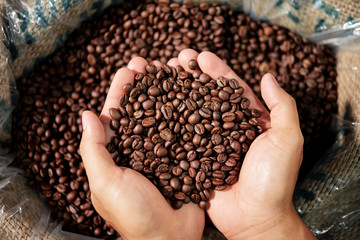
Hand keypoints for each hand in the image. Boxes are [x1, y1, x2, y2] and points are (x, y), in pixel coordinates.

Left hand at [80, 57, 203, 239]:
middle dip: (145, 85)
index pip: (116, 115)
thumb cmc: (133, 214)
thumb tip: (87, 114)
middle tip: (152, 63)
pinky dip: (188, 113)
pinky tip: (194, 96)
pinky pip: (185, 131)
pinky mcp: (183, 158)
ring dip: (167, 93)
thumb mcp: (105, 182)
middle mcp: (139, 150)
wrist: (169, 237)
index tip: (130, 69)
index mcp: (116, 154)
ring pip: (164, 116)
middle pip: (141, 110)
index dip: (121, 91)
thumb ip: (93, 149)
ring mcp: (163, 153)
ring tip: (174, 71)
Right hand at [171, 49, 315, 239]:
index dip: (216, 71)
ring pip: (191, 114)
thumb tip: (268, 76)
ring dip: (177, 95)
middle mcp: (227, 130)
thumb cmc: (275, 180)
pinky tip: (155, 109)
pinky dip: (169, 124)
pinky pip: (181, 139)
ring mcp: (209, 144)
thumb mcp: (287, 139)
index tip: (201, 56)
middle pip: (207, 97)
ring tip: (162, 77)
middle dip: (192, 77)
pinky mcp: (195, 160)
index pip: (231, 89)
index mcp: (249, 122)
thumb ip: (282, 107)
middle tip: (175, 60)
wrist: (255, 218)